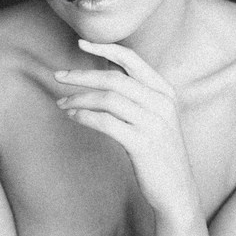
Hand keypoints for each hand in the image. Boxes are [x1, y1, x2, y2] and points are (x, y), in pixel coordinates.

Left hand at [54, 40, 199, 216]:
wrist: (177, 192)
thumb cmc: (159, 154)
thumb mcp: (156, 118)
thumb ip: (138, 97)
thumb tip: (104, 77)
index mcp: (165, 92)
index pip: (132, 59)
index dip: (105, 48)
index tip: (81, 43)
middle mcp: (162, 103)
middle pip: (115, 78)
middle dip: (82, 75)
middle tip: (58, 76)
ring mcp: (154, 123)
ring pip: (109, 99)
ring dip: (79, 98)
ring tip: (63, 103)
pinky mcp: (143, 144)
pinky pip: (106, 122)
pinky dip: (85, 116)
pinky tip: (74, 117)